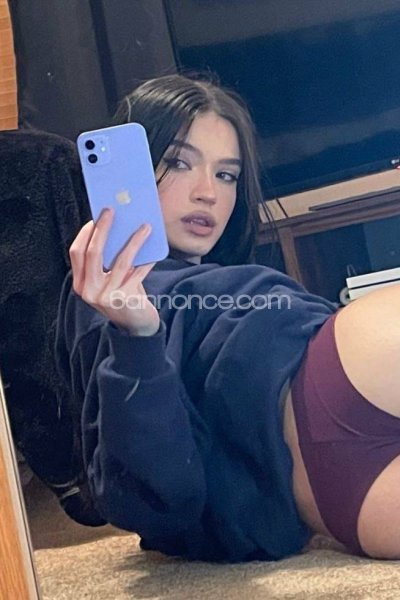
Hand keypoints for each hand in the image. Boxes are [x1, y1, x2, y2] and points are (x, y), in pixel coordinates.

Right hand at [69, 209, 159, 335]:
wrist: (137, 327)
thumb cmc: (123, 295)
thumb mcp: (109, 280)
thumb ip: (107, 261)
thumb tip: (117, 228)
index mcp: (80, 284)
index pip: (76, 252)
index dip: (86, 233)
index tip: (96, 217)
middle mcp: (89, 291)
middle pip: (93, 253)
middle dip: (103, 228)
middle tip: (112, 211)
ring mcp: (106, 296)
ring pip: (121, 260)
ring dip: (134, 241)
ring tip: (145, 227)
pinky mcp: (125, 300)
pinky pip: (138, 272)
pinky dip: (147, 260)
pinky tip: (154, 250)